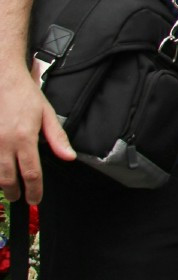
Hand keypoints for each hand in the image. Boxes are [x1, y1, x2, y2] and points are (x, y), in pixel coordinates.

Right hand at [0, 60, 74, 203]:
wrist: (3, 81)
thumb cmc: (25, 96)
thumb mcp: (47, 115)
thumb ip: (57, 139)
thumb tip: (68, 157)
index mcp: (24, 138)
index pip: (31, 173)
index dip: (34, 190)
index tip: (36, 199)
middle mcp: (4, 143)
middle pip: (8, 179)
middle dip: (15, 192)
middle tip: (21, 198)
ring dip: (2, 184)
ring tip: (10, 189)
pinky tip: (0, 173)